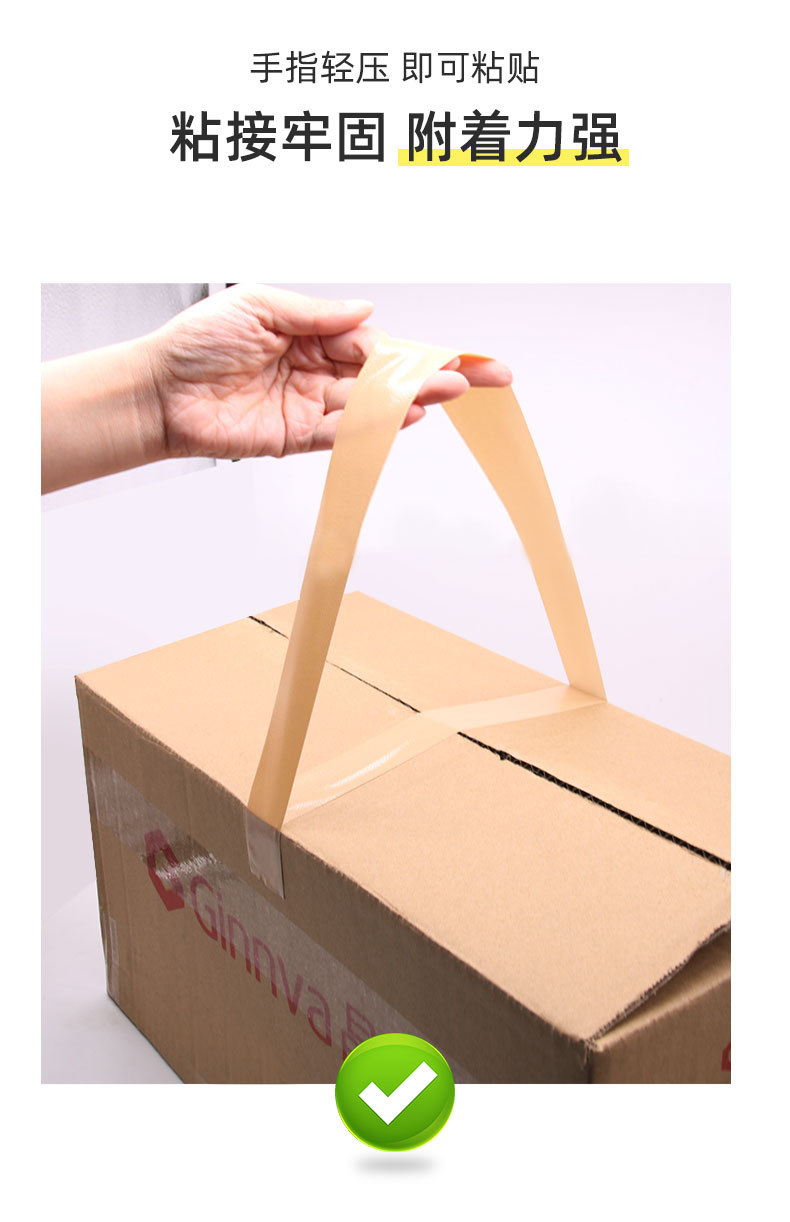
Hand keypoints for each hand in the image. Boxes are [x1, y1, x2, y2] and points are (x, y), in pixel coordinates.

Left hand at [145, 284, 511, 458]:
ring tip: (452, 392)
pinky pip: (341, 434)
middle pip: (384, 375)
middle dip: (432, 374)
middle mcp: (315, 370)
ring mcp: (307, 405)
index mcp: (310, 334)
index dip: (415, 346)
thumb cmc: (197, 340)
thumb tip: (366, 311)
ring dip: (412, 399)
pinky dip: (372, 428)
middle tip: (480, 376)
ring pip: (370, 404)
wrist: (157, 389)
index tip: (455, 349)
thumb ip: (315, 313)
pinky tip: (406, 416)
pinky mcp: (292, 437)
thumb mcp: (258, 304)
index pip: (375, 342)